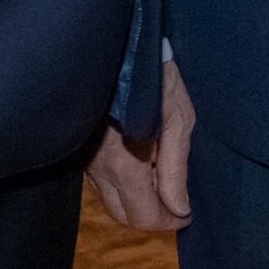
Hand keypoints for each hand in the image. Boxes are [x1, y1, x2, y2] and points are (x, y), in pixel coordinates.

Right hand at [87, 58, 193, 231]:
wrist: (120, 46)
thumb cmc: (156, 78)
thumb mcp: (179, 119)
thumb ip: (176, 169)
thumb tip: (179, 209)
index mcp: (123, 165)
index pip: (143, 216)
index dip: (169, 222)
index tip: (187, 215)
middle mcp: (99, 170)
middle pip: (124, 216)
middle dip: (152, 216)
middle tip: (176, 204)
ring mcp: (87, 162)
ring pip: (111, 202)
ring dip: (136, 202)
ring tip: (161, 183)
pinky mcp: (82, 152)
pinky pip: (101, 185)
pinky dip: (123, 187)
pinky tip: (141, 168)